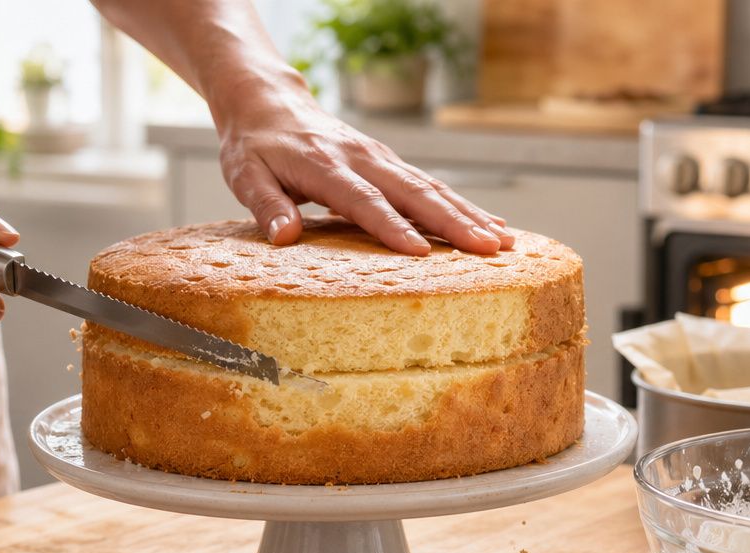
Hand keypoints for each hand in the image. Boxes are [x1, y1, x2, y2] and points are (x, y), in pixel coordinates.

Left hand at [216, 90, 513, 255]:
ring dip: (470, 215)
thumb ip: (265, 204)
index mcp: (325, 165)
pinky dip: (464, 206)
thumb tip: (283, 237)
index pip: (363, 200)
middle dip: (454, 222)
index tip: (420, 252)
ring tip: (505, 243)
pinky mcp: (391, 164)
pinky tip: (493, 225)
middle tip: (488, 250)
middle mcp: (363, 159)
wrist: (270, 103)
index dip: (391, 226)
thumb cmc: (255, 146)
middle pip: (414, 192)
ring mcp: (382, 159)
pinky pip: (432, 187)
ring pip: (432, 188)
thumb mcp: (244, 174)